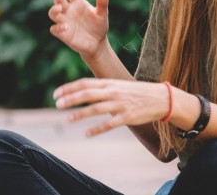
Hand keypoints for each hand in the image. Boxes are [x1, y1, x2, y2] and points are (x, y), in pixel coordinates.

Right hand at [48, 0, 109, 58]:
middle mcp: (68, 11)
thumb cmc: (99, 26)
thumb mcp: (102, 14)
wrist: (97, 43)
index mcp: (77, 3)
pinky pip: (54, 29)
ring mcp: (64, 21)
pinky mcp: (62, 33)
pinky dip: (57, 27)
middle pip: (58, 2)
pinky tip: (66, 27)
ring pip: (53, 13)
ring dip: (54, 10)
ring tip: (59, 9)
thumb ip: (102, 2)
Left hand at [53, 78, 170, 135]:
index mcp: (108, 83)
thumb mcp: (117, 85)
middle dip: (70, 99)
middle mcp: (112, 92)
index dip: (69, 88)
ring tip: (68, 119)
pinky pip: (110, 124)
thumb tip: (81, 90)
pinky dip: (97, 129)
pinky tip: (87, 134)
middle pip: (87, 94)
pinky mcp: (127, 117)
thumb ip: (101, 88)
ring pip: (96, 109)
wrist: (161, 98)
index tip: (56, 94)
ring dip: (80, 114)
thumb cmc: (135, 92)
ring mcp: (120, 104)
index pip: (84, 83)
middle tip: (57, 104)